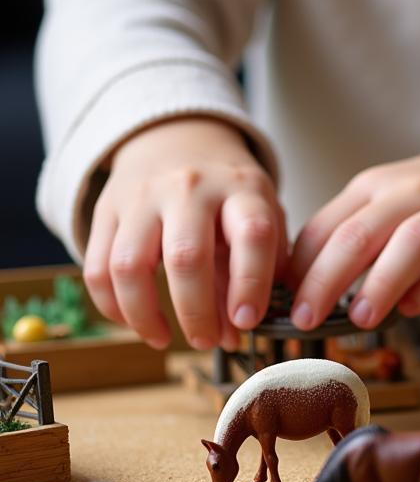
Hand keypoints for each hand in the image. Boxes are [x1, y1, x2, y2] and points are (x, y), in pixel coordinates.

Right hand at [83, 118, 285, 349]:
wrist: (179, 140)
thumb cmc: (230, 194)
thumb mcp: (261, 217)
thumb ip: (258, 272)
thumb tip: (236, 333)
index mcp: (242, 189)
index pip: (253, 235)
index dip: (252, 284)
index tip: (249, 322)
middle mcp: (191, 188)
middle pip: (186, 257)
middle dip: (196, 312)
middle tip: (207, 341)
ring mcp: (142, 197)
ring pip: (129, 265)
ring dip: (146, 316)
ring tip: (165, 339)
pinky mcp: (106, 209)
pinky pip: (97, 268)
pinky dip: (113, 306)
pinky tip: (136, 323)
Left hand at [289, 132, 419, 329]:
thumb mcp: (391, 203)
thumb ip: (354, 235)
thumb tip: (302, 287)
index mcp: (375, 188)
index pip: (325, 227)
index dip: (298, 268)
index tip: (280, 303)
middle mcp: (410, 194)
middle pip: (359, 234)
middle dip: (325, 279)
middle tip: (305, 319)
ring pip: (410, 243)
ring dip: (379, 282)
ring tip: (358, 318)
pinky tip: (411, 309)